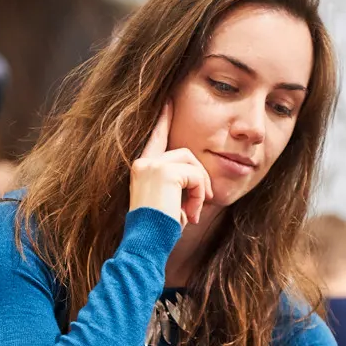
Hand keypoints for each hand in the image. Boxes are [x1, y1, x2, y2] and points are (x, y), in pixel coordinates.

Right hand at [130, 101, 212, 226]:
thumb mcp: (169, 203)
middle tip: (203, 202)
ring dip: (200, 188)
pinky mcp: (164, 171)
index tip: (169, 102)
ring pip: (192, 163)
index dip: (164, 120)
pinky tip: (190, 214)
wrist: (146, 243)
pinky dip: (199, 195)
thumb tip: (198, 179)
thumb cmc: (158, 231)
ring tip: (193, 212)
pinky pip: (195, 176)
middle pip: (185, 153)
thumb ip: (179, 184)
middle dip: (199, 177)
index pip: (156, 137)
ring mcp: (152, 165)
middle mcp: (143, 163)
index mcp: (142, 168)